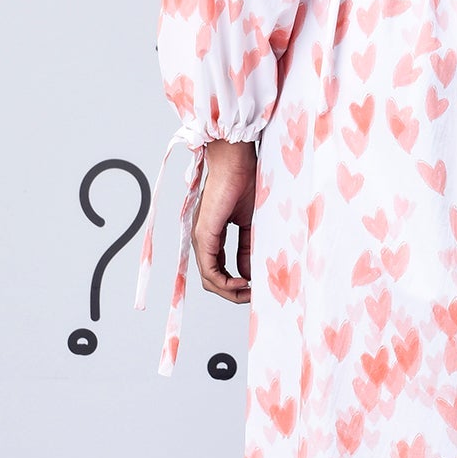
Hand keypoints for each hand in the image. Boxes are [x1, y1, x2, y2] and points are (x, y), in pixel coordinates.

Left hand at [191, 138, 257, 303]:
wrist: (235, 162)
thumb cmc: (244, 183)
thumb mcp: (249, 223)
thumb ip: (246, 248)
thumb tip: (248, 272)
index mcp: (212, 236)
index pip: (218, 270)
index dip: (236, 284)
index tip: (255, 286)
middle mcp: (203, 239)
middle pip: (211, 280)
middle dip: (233, 293)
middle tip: (253, 295)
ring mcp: (201, 238)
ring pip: (209, 279)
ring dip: (230, 291)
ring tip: (249, 291)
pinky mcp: (204, 235)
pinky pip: (209, 270)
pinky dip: (225, 282)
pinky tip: (242, 283)